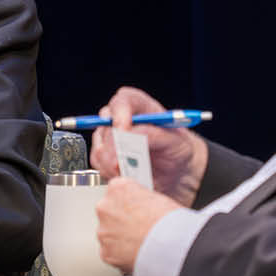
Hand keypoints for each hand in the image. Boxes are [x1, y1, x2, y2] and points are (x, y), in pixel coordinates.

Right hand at [87, 85, 207, 206]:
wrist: (176, 173)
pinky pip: (98, 162)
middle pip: (106, 123)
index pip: (124, 100)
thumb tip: (131, 134)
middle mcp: (122, 118)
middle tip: (121, 163)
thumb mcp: (175, 142)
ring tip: (128, 173)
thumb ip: (154, 134)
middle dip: (113, 146)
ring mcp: (111, 136)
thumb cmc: (178, 151)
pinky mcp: (105, 155)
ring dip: (110, 163)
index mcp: (142, 107)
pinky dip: (108, 171)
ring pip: (99, 145)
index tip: (123, 131)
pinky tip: (124, 175)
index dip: (120, 113)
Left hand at [94, 177, 185, 274]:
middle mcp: (105, 207)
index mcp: (117, 188)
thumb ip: (139, 199)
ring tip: (140, 240)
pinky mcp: (106, 251)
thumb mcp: (155, 197)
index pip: (116, 192)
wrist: (168, 243)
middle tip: (138, 226)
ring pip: (108, 233)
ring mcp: (103, 231)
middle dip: (121, 219)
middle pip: (109, 212)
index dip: (128, 201)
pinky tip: (135, 251)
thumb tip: (138, 205)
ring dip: (120, 236)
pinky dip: (121, 253)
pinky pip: (111, 251)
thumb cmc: (167, 220)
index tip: (134, 207)